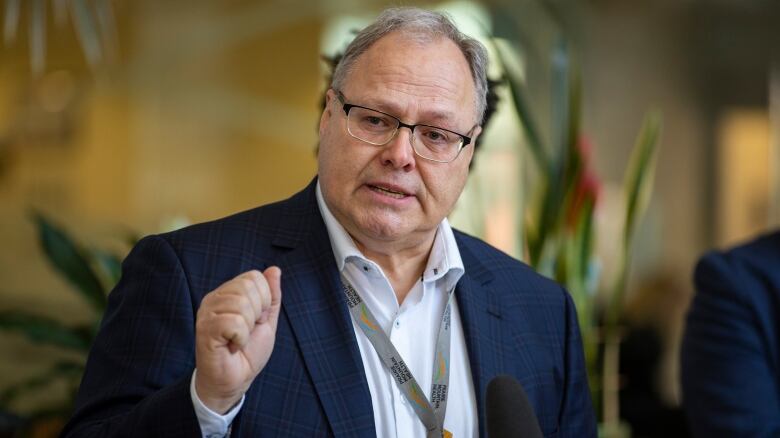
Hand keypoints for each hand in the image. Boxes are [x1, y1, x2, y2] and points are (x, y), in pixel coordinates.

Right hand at [194, 267, 281, 412]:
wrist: (235, 380)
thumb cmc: (248, 352)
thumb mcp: (267, 321)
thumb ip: (271, 296)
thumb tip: (274, 269)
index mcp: (228, 293)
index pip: (254, 277)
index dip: (264, 300)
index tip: (255, 320)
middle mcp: (214, 298)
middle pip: (248, 287)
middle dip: (257, 313)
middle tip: (246, 330)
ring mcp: (207, 312)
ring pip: (241, 304)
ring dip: (248, 328)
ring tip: (238, 339)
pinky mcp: (205, 328)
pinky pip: (234, 322)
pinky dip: (240, 338)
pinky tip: (232, 346)